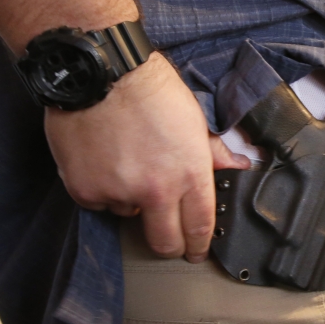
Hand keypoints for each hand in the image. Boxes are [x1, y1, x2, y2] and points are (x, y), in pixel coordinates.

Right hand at [45, 54, 249, 260]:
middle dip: (171, 245)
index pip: (199, 226)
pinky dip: (103, 189)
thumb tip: (239, 166)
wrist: (101, 72)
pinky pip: (99, 202)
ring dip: (132, 201)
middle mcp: (156, 190)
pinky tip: (105, 159)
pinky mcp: (85, 190)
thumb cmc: (149, 87)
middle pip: (165, 242)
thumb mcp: (194, 117)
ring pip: (129, 216)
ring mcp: (118, 193)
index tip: (196, 251)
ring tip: (129, 164)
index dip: (199, 245)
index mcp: (189, 173)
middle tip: (168, 237)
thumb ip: (212, 151)